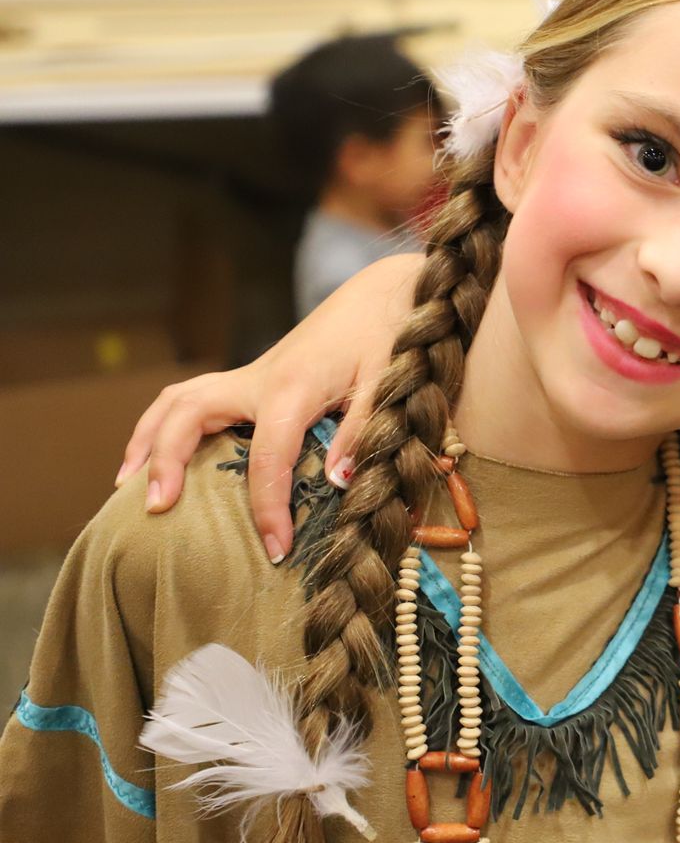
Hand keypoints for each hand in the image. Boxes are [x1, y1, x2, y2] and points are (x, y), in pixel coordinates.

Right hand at [117, 254, 423, 561]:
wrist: (381, 294)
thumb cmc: (388, 336)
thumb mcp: (387, 383)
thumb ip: (361, 431)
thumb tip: (336, 482)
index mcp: (293, 388)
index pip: (267, 456)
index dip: (267, 507)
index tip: (275, 548)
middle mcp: (257, 380)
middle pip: (188, 417)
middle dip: (166, 464)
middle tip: (158, 513)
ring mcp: (248, 376)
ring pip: (176, 402)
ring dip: (148, 441)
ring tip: (129, 488)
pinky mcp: (249, 379)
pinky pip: (189, 399)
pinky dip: (163, 426)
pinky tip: (155, 457)